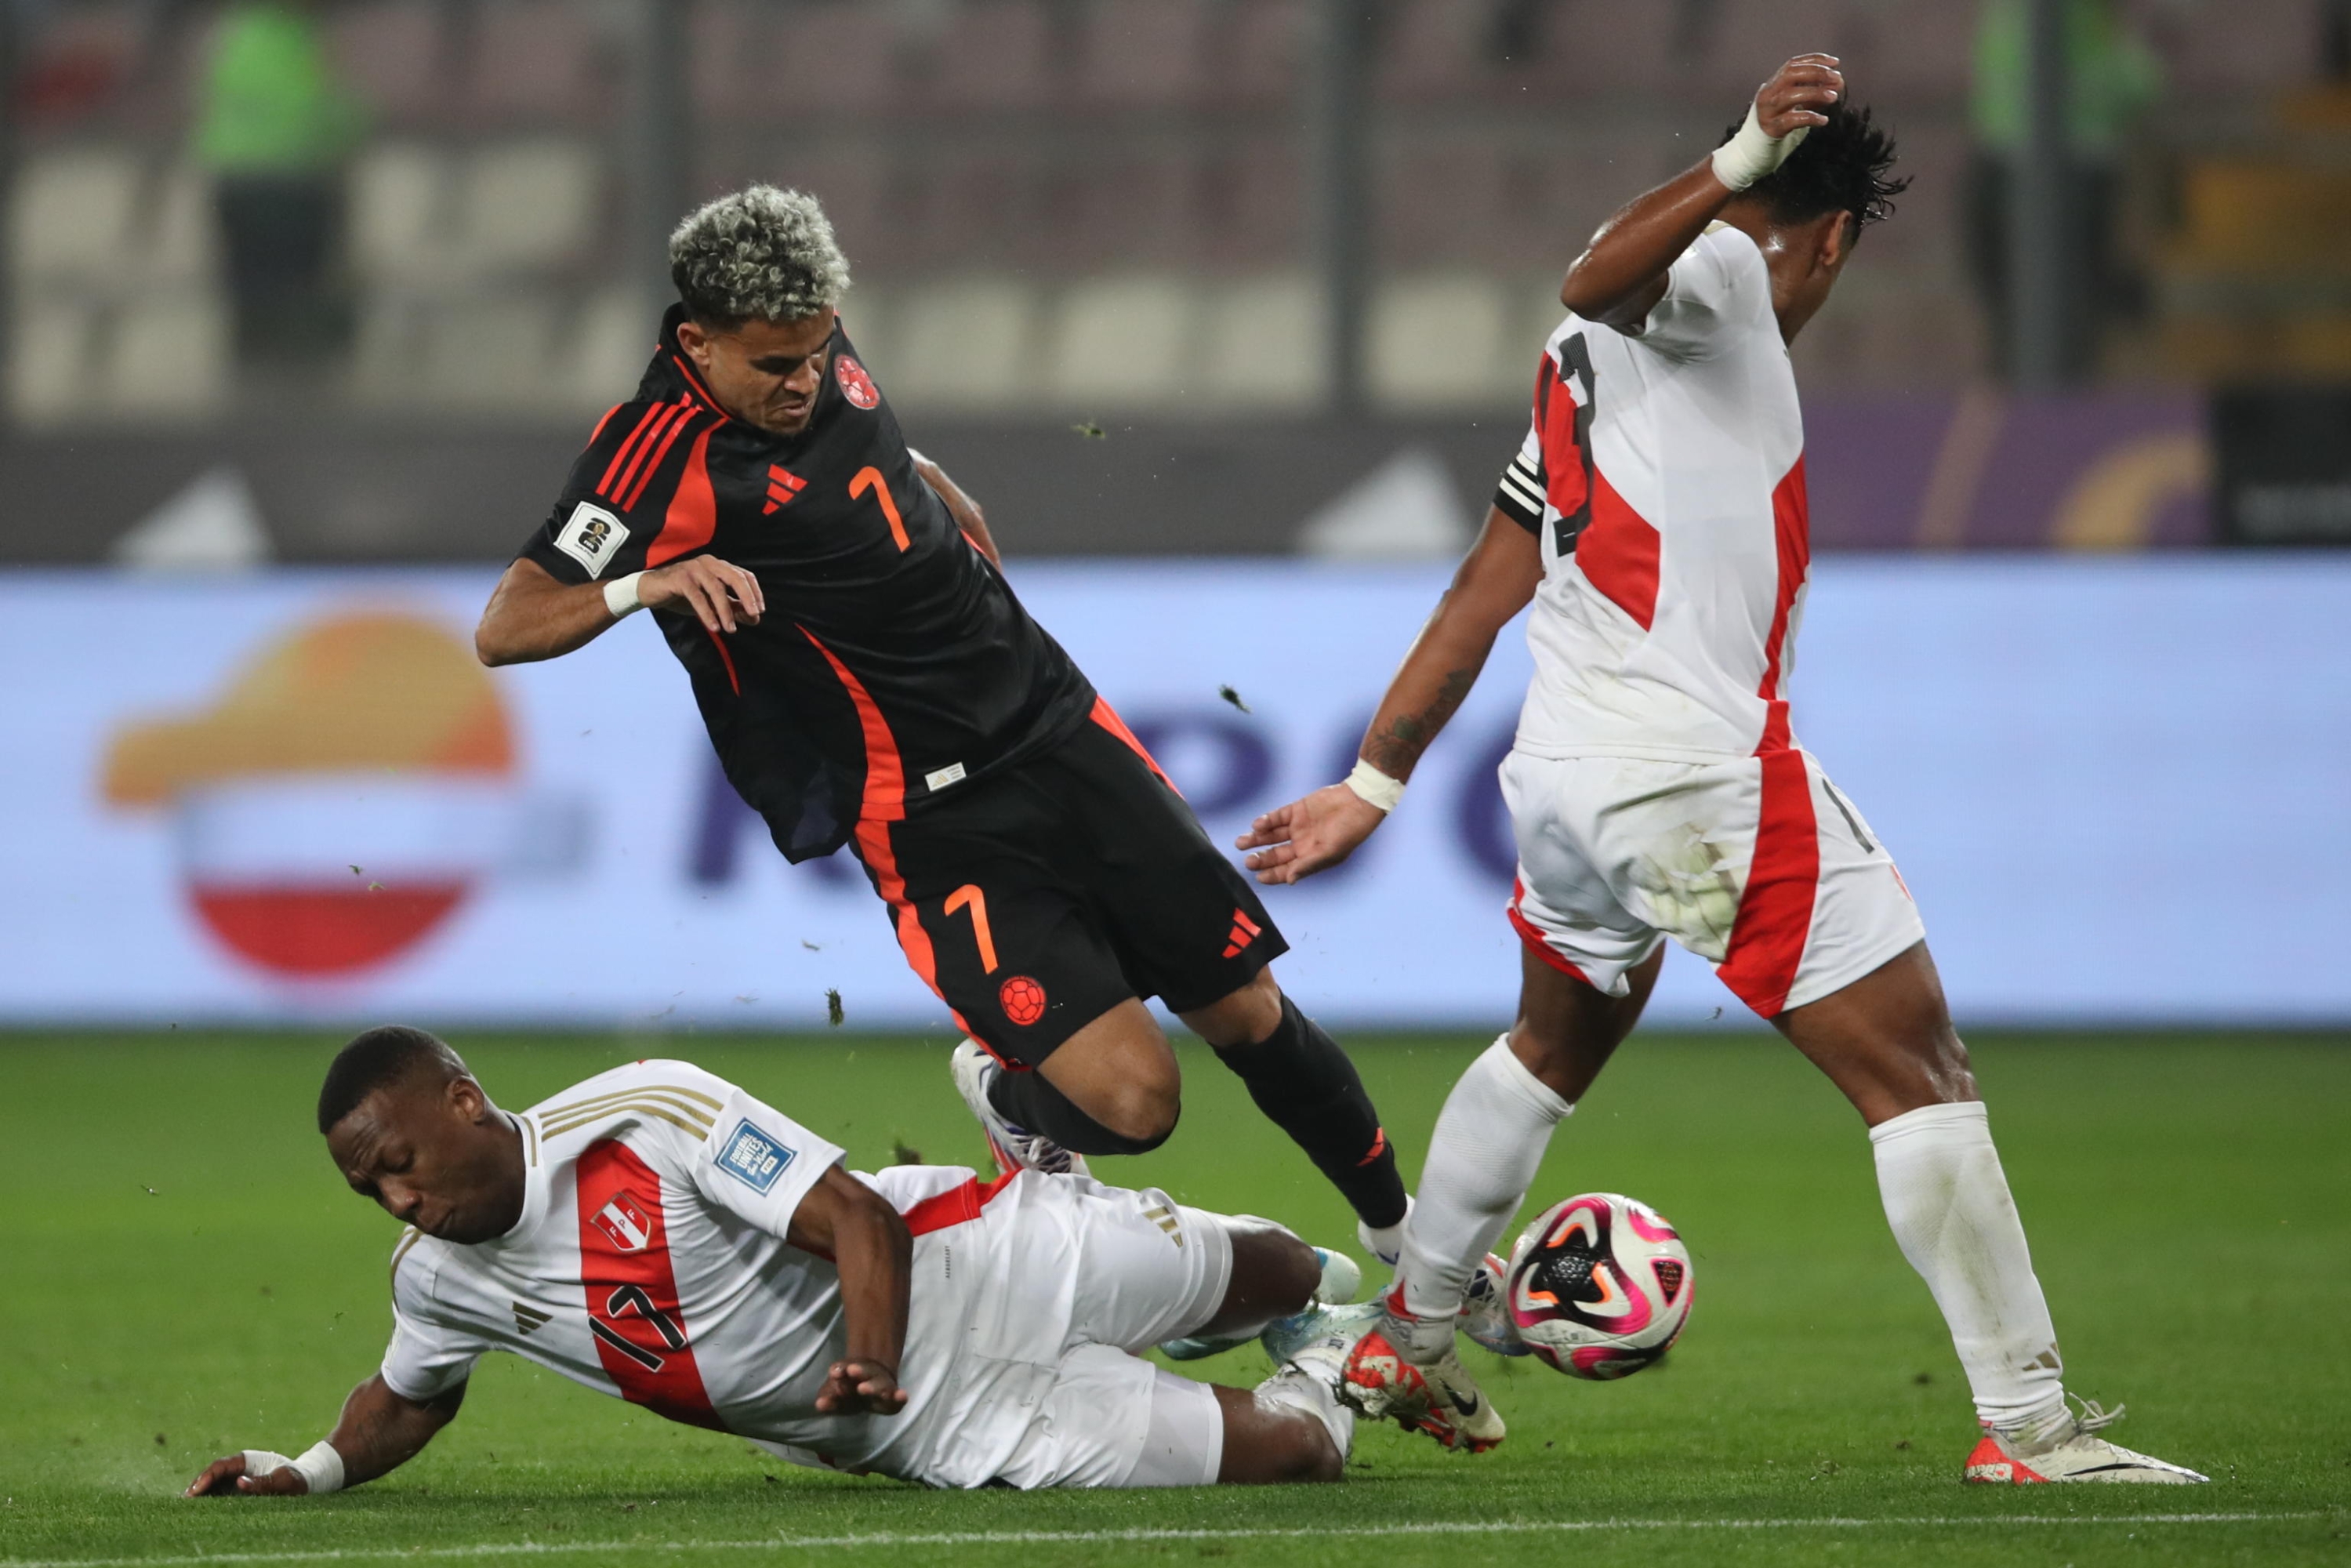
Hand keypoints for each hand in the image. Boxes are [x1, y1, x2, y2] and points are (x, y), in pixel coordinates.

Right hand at [184, 1453, 307, 1497]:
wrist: (307, 1480)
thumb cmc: (297, 1478)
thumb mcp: (284, 1481)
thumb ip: (263, 1483)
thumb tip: (239, 1483)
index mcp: (248, 1459)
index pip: (221, 1466)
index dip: (206, 1477)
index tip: (195, 1491)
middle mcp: (240, 1467)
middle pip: (213, 1474)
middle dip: (198, 1485)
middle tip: (185, 1501)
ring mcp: (238, 1477)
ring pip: (214, 1483)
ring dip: (202, 1493)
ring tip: (188, 1507)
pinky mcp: (239, 1488)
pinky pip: (221, 1492)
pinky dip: (210, 1499)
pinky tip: (201, 1509)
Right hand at [641, 556, 764, 634]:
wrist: (651, 591)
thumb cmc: (683, 595)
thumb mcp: (712, 603)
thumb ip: (733, 608)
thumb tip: (755, 619)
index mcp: (718, 566)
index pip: (744, 575)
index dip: (755, 592)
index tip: (760, 611)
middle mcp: (708, 563)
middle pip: (734, 577)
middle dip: (747, 597)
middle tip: (754, 615)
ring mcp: (693, 568)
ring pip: (716, 588)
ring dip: (725, 611)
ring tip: (730, 630)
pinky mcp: (679, 578)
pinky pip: (697, 597)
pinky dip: (707, 613)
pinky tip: (714, 627)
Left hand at [814, 1359, 906, 1416]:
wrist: (873, 1382)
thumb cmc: (849, 1391)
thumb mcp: (835, 1394)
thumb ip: (828, 1400)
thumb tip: (819, 1404)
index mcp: (851, 1374)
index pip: (845, 1372)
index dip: (840, 1371)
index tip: (834, 1372)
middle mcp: (868, 1378)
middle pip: (866, 1373)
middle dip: (860, 1372)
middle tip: (852, 1370)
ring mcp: (881, 1387)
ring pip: (879, 1385)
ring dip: (872, 1386)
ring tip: (864, 1388)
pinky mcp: (892, 1399)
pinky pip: (897, 1400)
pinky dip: (900, 1397)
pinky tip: (902, 1395)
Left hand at [1234, 784, 1387, 884]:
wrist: (1358, 802)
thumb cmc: (1349, 831)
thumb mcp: (1329, 852)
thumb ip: (1307, 865)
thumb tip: (1290, 880)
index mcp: (1311, 858)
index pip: (1287, 870)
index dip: (1272, 875)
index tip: (1258, 877)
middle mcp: (1303, 844)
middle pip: (1276, 854)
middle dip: (1261, 858)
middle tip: (1248, 861)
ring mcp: (1298, 827)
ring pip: (1272, 836)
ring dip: (1257, 839)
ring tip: (1242, 842)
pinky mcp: (1296, 810)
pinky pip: (1277, 817)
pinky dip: (1266, 821)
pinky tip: (1257, 825)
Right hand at [1755, 53, 1842, 138]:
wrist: (1761, 141)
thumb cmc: (1782, 115)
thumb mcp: (1799, 98)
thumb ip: (1817, 88)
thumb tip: (1839, 82)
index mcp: (1774, 82)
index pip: (1793, 64)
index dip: (1815, 60)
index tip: (1835, 63)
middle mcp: (1769, 93)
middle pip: (1790, 74)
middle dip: (1816, 73)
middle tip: (1836, 77)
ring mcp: (1769, 110)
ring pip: (1790, 96)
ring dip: (1815, 93)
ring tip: (1833, 97)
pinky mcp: (1773, 127)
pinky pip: (1792, 120)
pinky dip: (1811, 118)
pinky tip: (1824, 120)